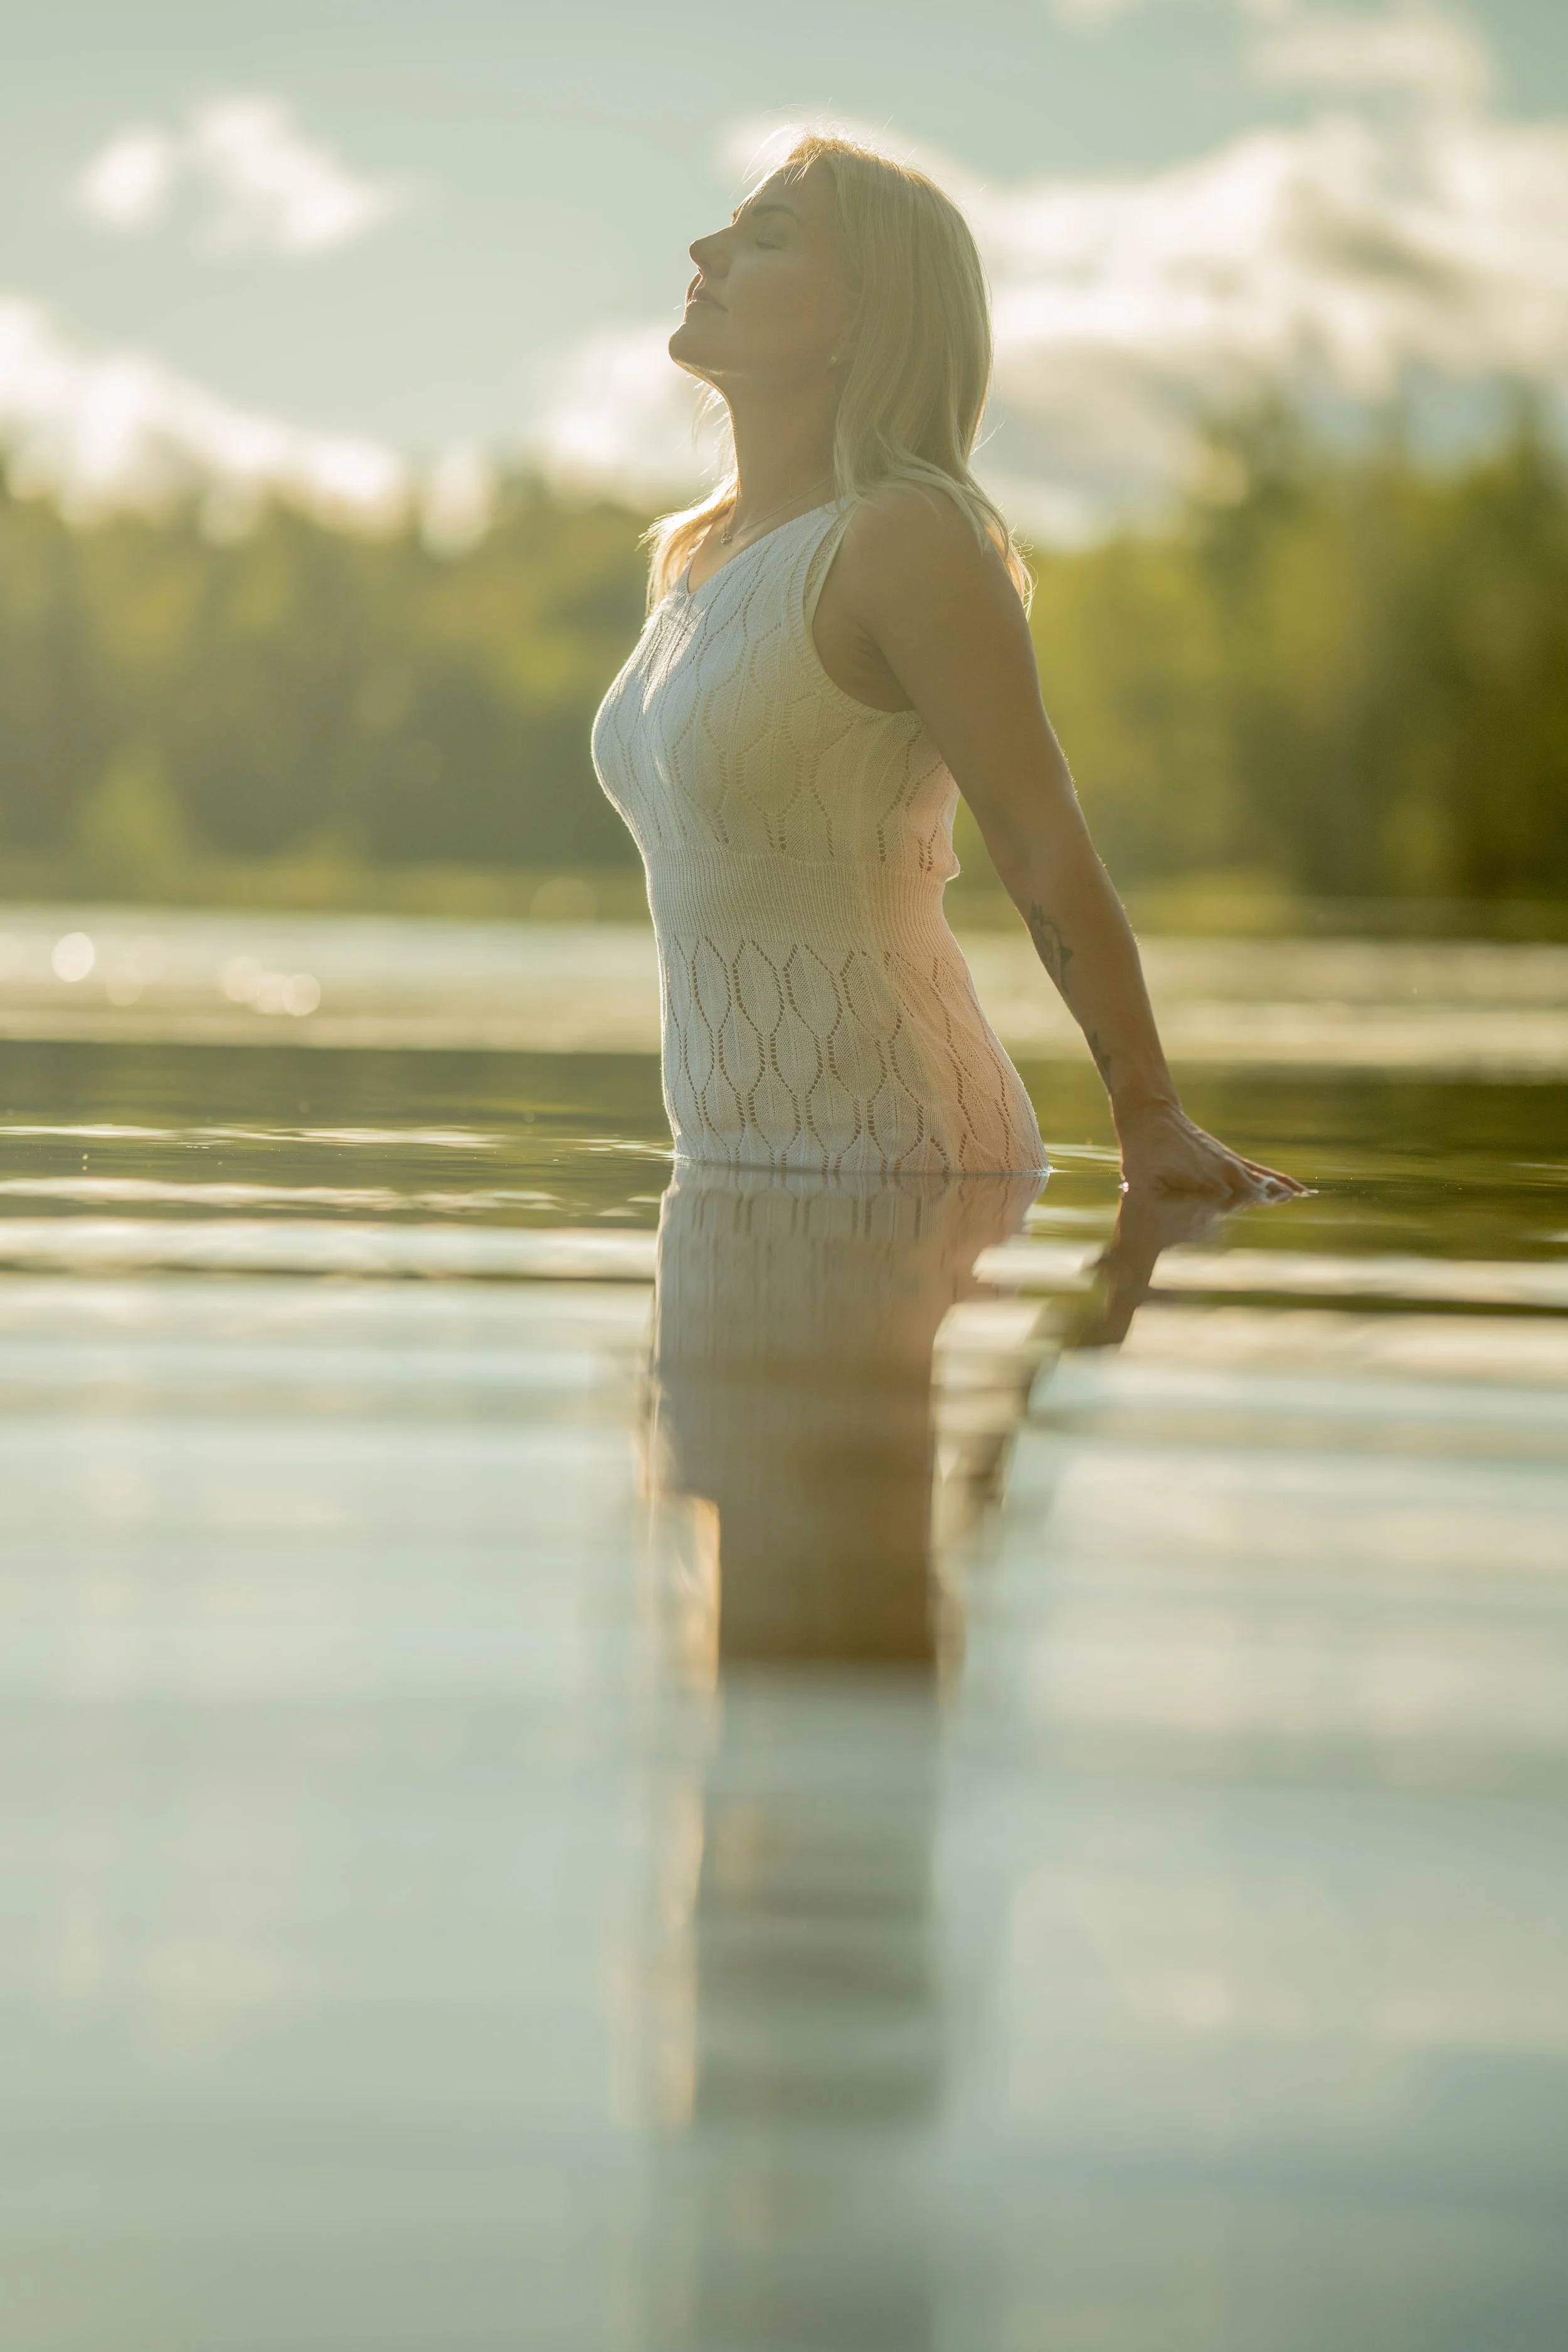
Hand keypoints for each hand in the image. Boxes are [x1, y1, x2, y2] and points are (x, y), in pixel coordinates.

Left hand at [1113, 1097, 1304, 1204]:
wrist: (1150, 1115)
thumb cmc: (1142, 1152)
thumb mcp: (1140, 1180)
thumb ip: (1153, 1202)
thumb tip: (1158, 1222)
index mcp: (1205, 1178)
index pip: (1233, 1200)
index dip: (1242, 1206)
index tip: (1267, 1204)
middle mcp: (1224, 1171)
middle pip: (1254, 1192)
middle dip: (1269, 1200)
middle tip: (1292, 1201)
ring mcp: (1230, 1163)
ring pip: (1262, 1182)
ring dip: (1279, 1191)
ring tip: (1302, 1197)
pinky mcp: (1231, 1159)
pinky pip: (1262, 1172)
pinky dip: (1280, 1180)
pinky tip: (1298, 1190)